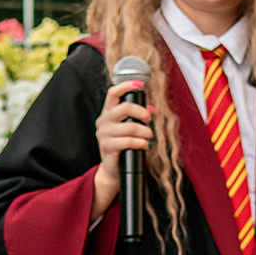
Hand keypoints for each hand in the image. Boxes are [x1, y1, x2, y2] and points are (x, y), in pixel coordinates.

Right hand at [91, 79, 154, 218]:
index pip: (113, 93)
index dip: (127, 85)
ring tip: (149, 137)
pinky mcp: (108, 148)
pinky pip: (129, 141)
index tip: (141, 84)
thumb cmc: (123, 147)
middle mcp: (104, 122)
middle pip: (125, 107)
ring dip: (145, 131)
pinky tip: (145, 146)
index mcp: (108, 113)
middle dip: (142, 113)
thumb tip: (152, 109)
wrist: (113, 170)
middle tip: (149, 121)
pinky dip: (141, 143)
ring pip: (131, 126)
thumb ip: (138, 117)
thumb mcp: (129, 129)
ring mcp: (104, 135)